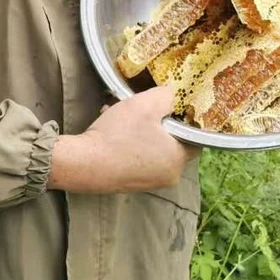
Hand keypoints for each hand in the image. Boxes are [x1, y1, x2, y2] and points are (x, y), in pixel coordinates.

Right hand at [46, 86, 198, 193]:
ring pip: (152, 146)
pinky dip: (129, 141)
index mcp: (178, 159)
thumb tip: (173, 98)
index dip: (185, 118)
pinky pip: (138, 156)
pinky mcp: (131, 183)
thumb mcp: (146, 104)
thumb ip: (167, 96)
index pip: (195, 138)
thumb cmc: (119, 134)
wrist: (84, 164)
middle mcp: (169, 176)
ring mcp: (149, 182)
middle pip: (171, 140)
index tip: (171, 106)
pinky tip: (111, 128)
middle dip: (155, 121)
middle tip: (140, 107)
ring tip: (118, 113)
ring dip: (139, 128)